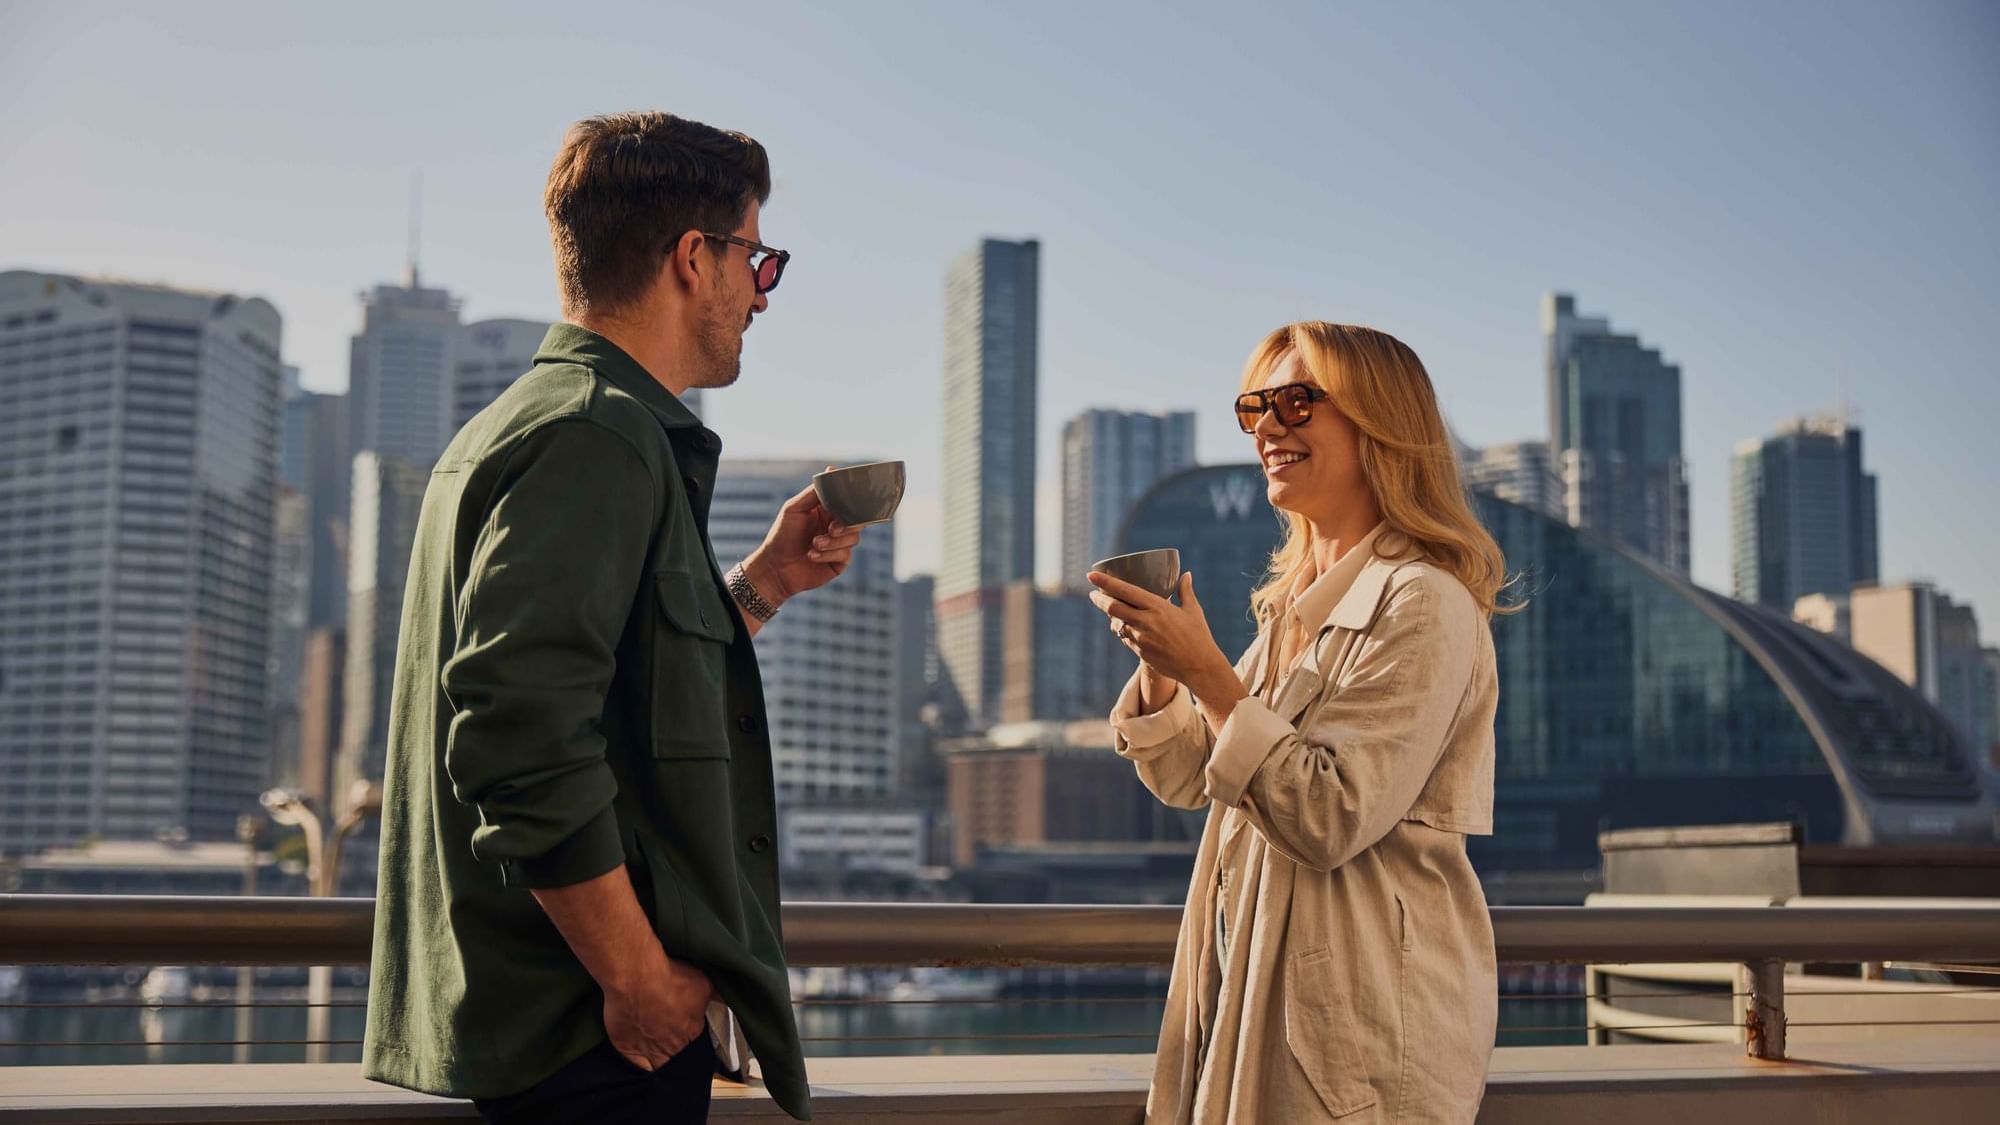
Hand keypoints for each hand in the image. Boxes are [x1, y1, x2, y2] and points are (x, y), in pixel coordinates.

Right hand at [601, 943, 713, 1070]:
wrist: (638, 976)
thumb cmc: (669, 977)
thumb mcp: (704, 983)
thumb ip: (718, 995)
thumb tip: (731, 997)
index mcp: (691, 1030)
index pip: (694, 1037)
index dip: (689, 1029)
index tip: (685, 1021)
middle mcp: (671, 1044)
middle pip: (677, 1052)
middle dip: (675, 1045)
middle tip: (669, 1033)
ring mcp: (648, 1048)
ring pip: (658, 1063)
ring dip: (659, 1057)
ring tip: (656, 1046)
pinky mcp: (626, 1047)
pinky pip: (636, 1065)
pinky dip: (639, 1063)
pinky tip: (640, 1057)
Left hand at [743, 470, 863, 603]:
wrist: (775, 568)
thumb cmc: (781, 536)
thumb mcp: (794, 508)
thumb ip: (814, 493)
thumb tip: (831, 471)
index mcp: (826, 510)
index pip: (846, 501)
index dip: (850, 501)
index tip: (849, 501)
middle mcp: (835, 525)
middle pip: (857, 520)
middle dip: (846, 524)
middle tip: (831, 529)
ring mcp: (839, 544)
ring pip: (853, 537)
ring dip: (832, 542)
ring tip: (814, 544)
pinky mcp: (839, 561)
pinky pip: (845, 554)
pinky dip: (828, 554)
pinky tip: (812, 556)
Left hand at [1087, 571, 1233, 692]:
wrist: (1198, 667)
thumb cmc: (1199, 636)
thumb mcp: (1193, 611)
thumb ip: (1186, 591)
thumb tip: (1186, 574)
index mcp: (1157, 607)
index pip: (1124, 591)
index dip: (1105, 582)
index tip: (1091, 575)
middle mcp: (1145, 621)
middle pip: (1112, 608)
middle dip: (1099, 599)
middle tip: (1093, 593)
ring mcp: (1140, 638)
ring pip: (1116, 624)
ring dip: (1111, 616)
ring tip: (1109, 609)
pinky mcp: (1139, 652)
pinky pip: (1125, 638)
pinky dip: (1122, 630)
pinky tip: (1124, 626)